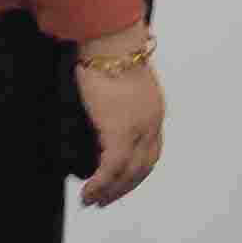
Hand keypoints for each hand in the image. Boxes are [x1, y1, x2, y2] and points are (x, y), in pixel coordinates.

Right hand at [74, 36, 164, 208]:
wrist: (111, 41)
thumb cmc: (108, 55)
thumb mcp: (116, 83)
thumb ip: (113, 104)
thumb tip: (97, 115)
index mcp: (153, 110)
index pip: (151, 150)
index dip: (136, 170)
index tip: (121, 182)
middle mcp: (152, 122)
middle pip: (143, 166)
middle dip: (124, 187)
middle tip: (105, 199)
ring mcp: (139, 128)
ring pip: (129, 172)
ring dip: (111, 191)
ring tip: (93, 200)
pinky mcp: (120, 131)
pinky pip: (111, 168)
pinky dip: (101, 184)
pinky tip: (88, 193)